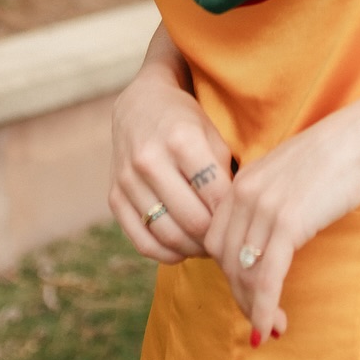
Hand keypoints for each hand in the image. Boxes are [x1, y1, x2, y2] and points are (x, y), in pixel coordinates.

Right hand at [110, 41, 233, 265]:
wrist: (140, 105)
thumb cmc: (186, 121)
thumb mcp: (213, 133)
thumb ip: (226, 171)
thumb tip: (239, 215)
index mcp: (181, 139)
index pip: (216, 195)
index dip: (235, 214)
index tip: (245, 220)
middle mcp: (150, 160)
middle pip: (193, 220)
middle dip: (217, 236)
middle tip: (231, 239)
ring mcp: (128, 181)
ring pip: (168, 235)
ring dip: (195, 249)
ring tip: (210, 245)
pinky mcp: (114, 197)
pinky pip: (142, 241)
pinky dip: (167, 253)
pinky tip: (184, 248)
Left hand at [202, 98, 359, 343]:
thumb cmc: (338, 156)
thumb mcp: (291, 176)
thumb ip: (271, 201)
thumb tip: (268, 238)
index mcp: (242, 181)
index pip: (216, 239)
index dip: (228, 272)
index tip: (247, 292)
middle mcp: (244, 193)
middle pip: (225, 260)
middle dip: (240, 294)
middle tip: (260, 317)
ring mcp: (263, 208)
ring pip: (243, 273)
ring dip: (254, 308)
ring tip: (270, 329)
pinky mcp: (287, 223)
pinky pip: (266, 277)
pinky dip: (265, 307)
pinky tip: (271, 326)